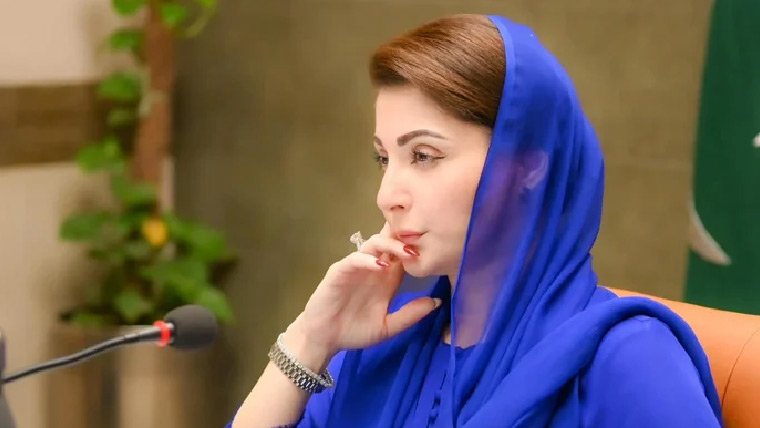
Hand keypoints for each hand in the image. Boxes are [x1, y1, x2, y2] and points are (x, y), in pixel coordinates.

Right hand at [289, 223, 440, 358]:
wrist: (325, 340)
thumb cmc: (354, 331)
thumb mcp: (388, 327)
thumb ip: (410, 315)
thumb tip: (437, 302)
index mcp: (387, 279)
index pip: (405, 255)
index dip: (419, 249)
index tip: (437, 248)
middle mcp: (373, 268)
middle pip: (391, 242)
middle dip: (406, 239)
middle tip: (424, 243)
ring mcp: (356, 267)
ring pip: (374, 244)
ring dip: (391, 245)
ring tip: (407, 253)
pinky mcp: (340, 271)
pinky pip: (354, 258)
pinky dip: (368, 259)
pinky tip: (381, 266)